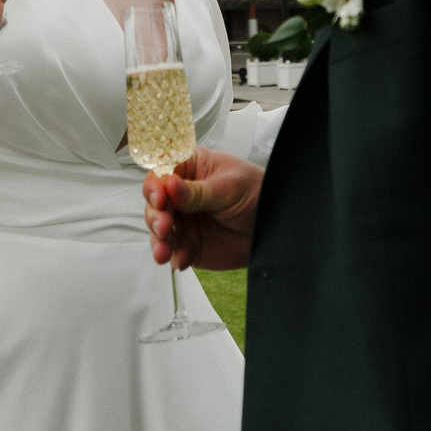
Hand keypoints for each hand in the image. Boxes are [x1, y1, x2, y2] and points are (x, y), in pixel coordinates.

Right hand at [143, 146, 262, 270]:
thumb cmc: (256, 192)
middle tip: (164, 225)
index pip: (161, 173)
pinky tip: (179, 261)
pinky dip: (174, 257)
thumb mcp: (229, 187)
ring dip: (158, 241)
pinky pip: (175, 252)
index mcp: (189, 170)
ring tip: (163, 251)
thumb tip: (169, 184)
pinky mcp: (189, 244)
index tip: (160, 198)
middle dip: (155, 215)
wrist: (274, 226)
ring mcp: (183, 221)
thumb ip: (198, 191)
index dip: (155, 185)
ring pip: (159, 230)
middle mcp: (180, 195)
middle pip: (155, 203)